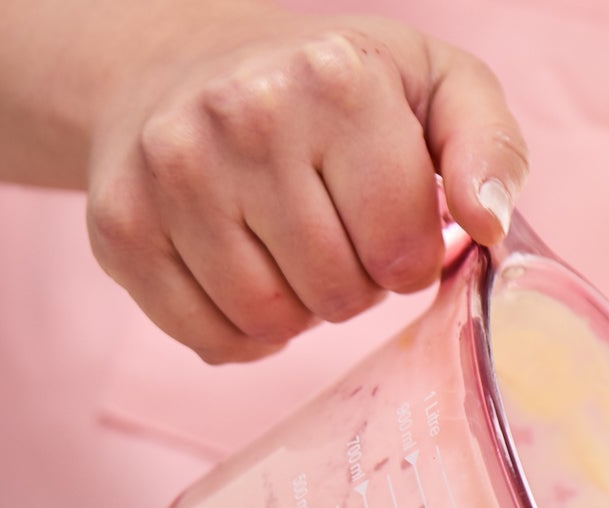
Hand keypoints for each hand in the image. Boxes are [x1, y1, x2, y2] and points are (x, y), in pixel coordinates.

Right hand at [85, 8, 526, 363]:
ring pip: (271, 323)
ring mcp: (170, 171)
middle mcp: (242, 115)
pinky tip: (241, 273)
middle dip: (354, 284)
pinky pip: (210, 340)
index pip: (403, 250)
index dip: (409, 256)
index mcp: (334, 79)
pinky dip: (240, 332)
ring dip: (297, 311)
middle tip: (335, 234)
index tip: (387, 219)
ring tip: (289, 250)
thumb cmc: (333, 91)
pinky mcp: (119, 226)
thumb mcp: (435, 87)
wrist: (182, 65)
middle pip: (337, 294)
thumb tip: (489, 225)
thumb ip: (488, 149)